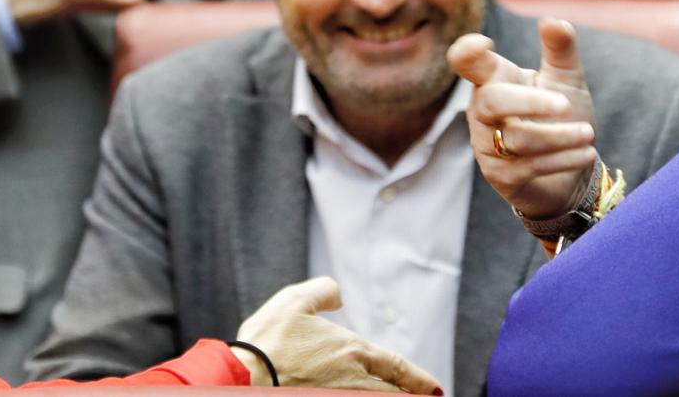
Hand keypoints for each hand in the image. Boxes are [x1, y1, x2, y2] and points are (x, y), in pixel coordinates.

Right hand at [234, 277, 441, 393]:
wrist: (243, 379)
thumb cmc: (267, 341)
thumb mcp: (293, 301)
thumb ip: (321, 291)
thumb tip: (338, 294)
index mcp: (352, 352)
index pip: (398, 368)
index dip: (419, 379)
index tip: (435, 389)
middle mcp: (354, 382)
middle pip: (392, 394)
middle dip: (408, 396)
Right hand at [447, 18, 597, 218]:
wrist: (571, 172)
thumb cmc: (561, 118)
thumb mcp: (566, 80)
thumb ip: (561, 49)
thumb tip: (552, 20)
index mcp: (494, 80)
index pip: (466, 62)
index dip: (466, 53)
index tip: (484, 45)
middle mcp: (483, 112)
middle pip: (492, 102)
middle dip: (531, 102)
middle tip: (566, 104)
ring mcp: (488, 146)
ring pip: (517, 138)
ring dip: (559, 136)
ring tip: (588, 134)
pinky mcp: (501, 176)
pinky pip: (529, 166)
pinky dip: (563, 158)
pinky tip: (586, 153)